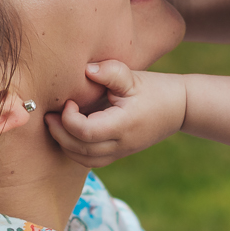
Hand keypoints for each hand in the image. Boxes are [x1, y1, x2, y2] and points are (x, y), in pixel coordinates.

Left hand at [45, 61, 187, 167]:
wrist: (180, 108)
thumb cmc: (155, 89)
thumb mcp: (134, 77)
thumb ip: (110, 72)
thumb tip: (87, 70)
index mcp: (123, 125)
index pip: (85, 132)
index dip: (68, 118)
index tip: (69, 101)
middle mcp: (121, 144)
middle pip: (79, 150)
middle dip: (58, 133)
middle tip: (49, 114)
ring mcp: (120, 152)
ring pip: (83, 160)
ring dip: (64, 144)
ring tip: (56, 124)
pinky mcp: (119, 154)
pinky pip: (90, 161)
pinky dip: (74, 150)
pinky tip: (69, 133)